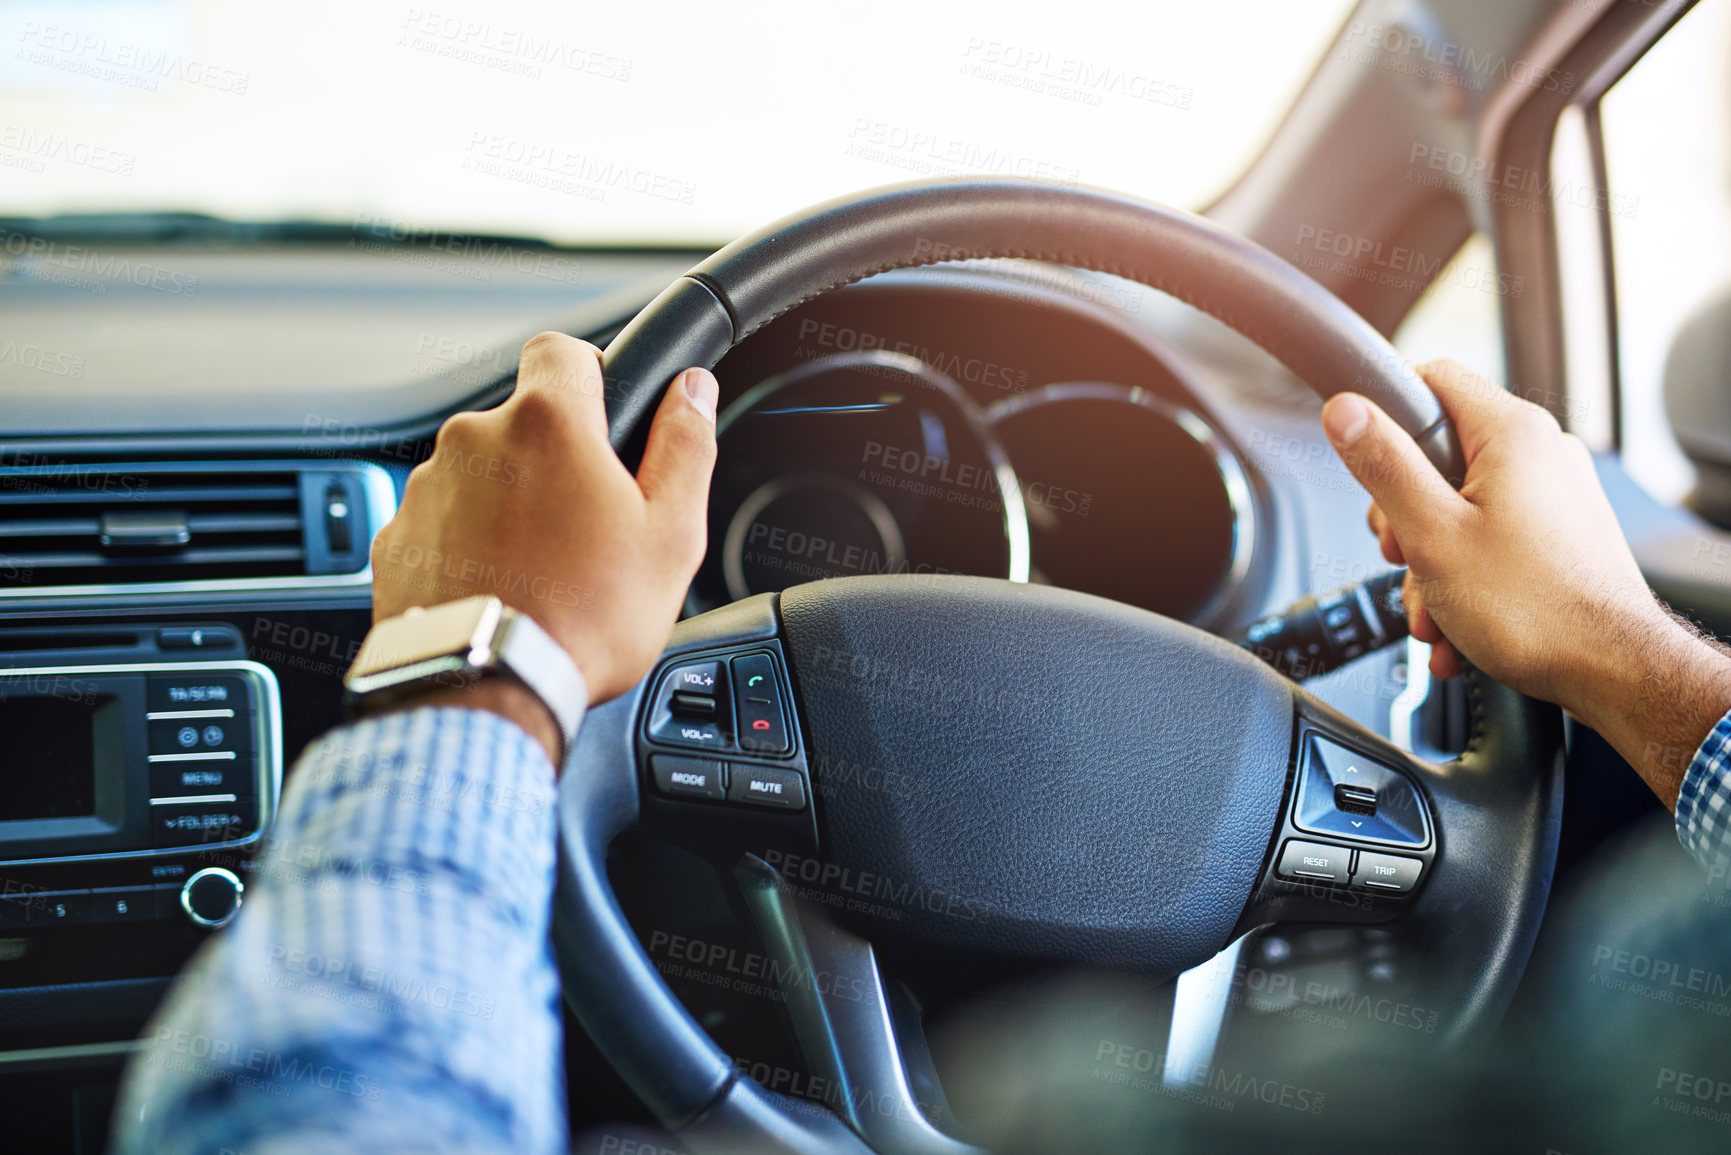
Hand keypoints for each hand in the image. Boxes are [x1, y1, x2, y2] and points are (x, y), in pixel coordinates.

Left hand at [368, 332, 718, 756]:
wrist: (486, 690)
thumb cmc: (583, 618)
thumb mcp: (670, 535)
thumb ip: (685, 447)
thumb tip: (692, 389)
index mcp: (546, 423)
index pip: (563, 350)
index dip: (591, 374)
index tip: (606, 414)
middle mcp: (474, 440)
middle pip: (523, 423)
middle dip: (555, 460)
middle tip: (590, 525)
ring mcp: (426, 488)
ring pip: (481, 474)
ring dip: (509, 504)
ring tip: (542, 569)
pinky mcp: (396, 537)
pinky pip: (443, 521)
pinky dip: (469, 544)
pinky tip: (501, 588)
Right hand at [1321, 359, 1730, 804]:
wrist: (1612, 670)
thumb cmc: (1535, 609)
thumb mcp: (1431, 534)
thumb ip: (1383, 465)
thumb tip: (1345, 410)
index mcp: (1511, 434)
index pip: (1430, 378)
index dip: (1383, 413)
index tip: (1362, 457)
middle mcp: (1541, 452)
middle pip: (1437, 453)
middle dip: (1402, 514)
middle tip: (1400, 553)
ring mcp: (1554, 493)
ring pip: (1458, 505)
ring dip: (1429, 560)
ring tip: (1433, 608)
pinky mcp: (1559, 531)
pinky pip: (1490, 536)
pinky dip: (1463, 575)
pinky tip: (1456, 622)